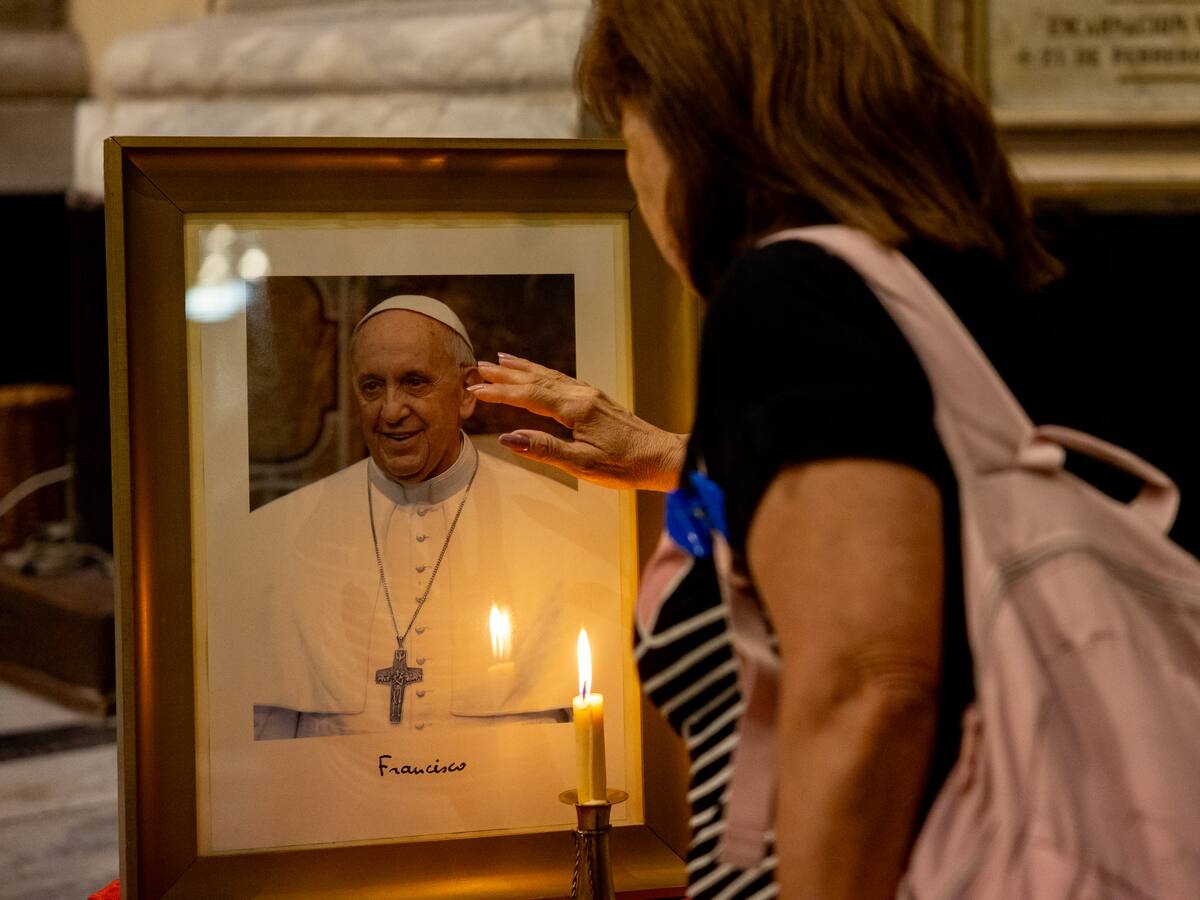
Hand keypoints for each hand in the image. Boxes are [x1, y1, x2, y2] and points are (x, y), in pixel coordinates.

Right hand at [468, 354, 685, 491]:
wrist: (661, 457)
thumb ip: (544, 450)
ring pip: (549, 375)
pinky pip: (561, 379)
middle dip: (505, 374)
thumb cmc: (625, 466)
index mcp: (576, 409)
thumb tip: (509, 439)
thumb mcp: (582, 465)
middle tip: (477, 367)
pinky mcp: (597, 399)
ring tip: (500, 360)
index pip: (529, 395)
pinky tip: (536, 373)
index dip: (500, 392)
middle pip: (536, 379)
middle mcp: (582, 394)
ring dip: (522, 368)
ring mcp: (590, 394)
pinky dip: (542, 373)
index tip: (475, 390)